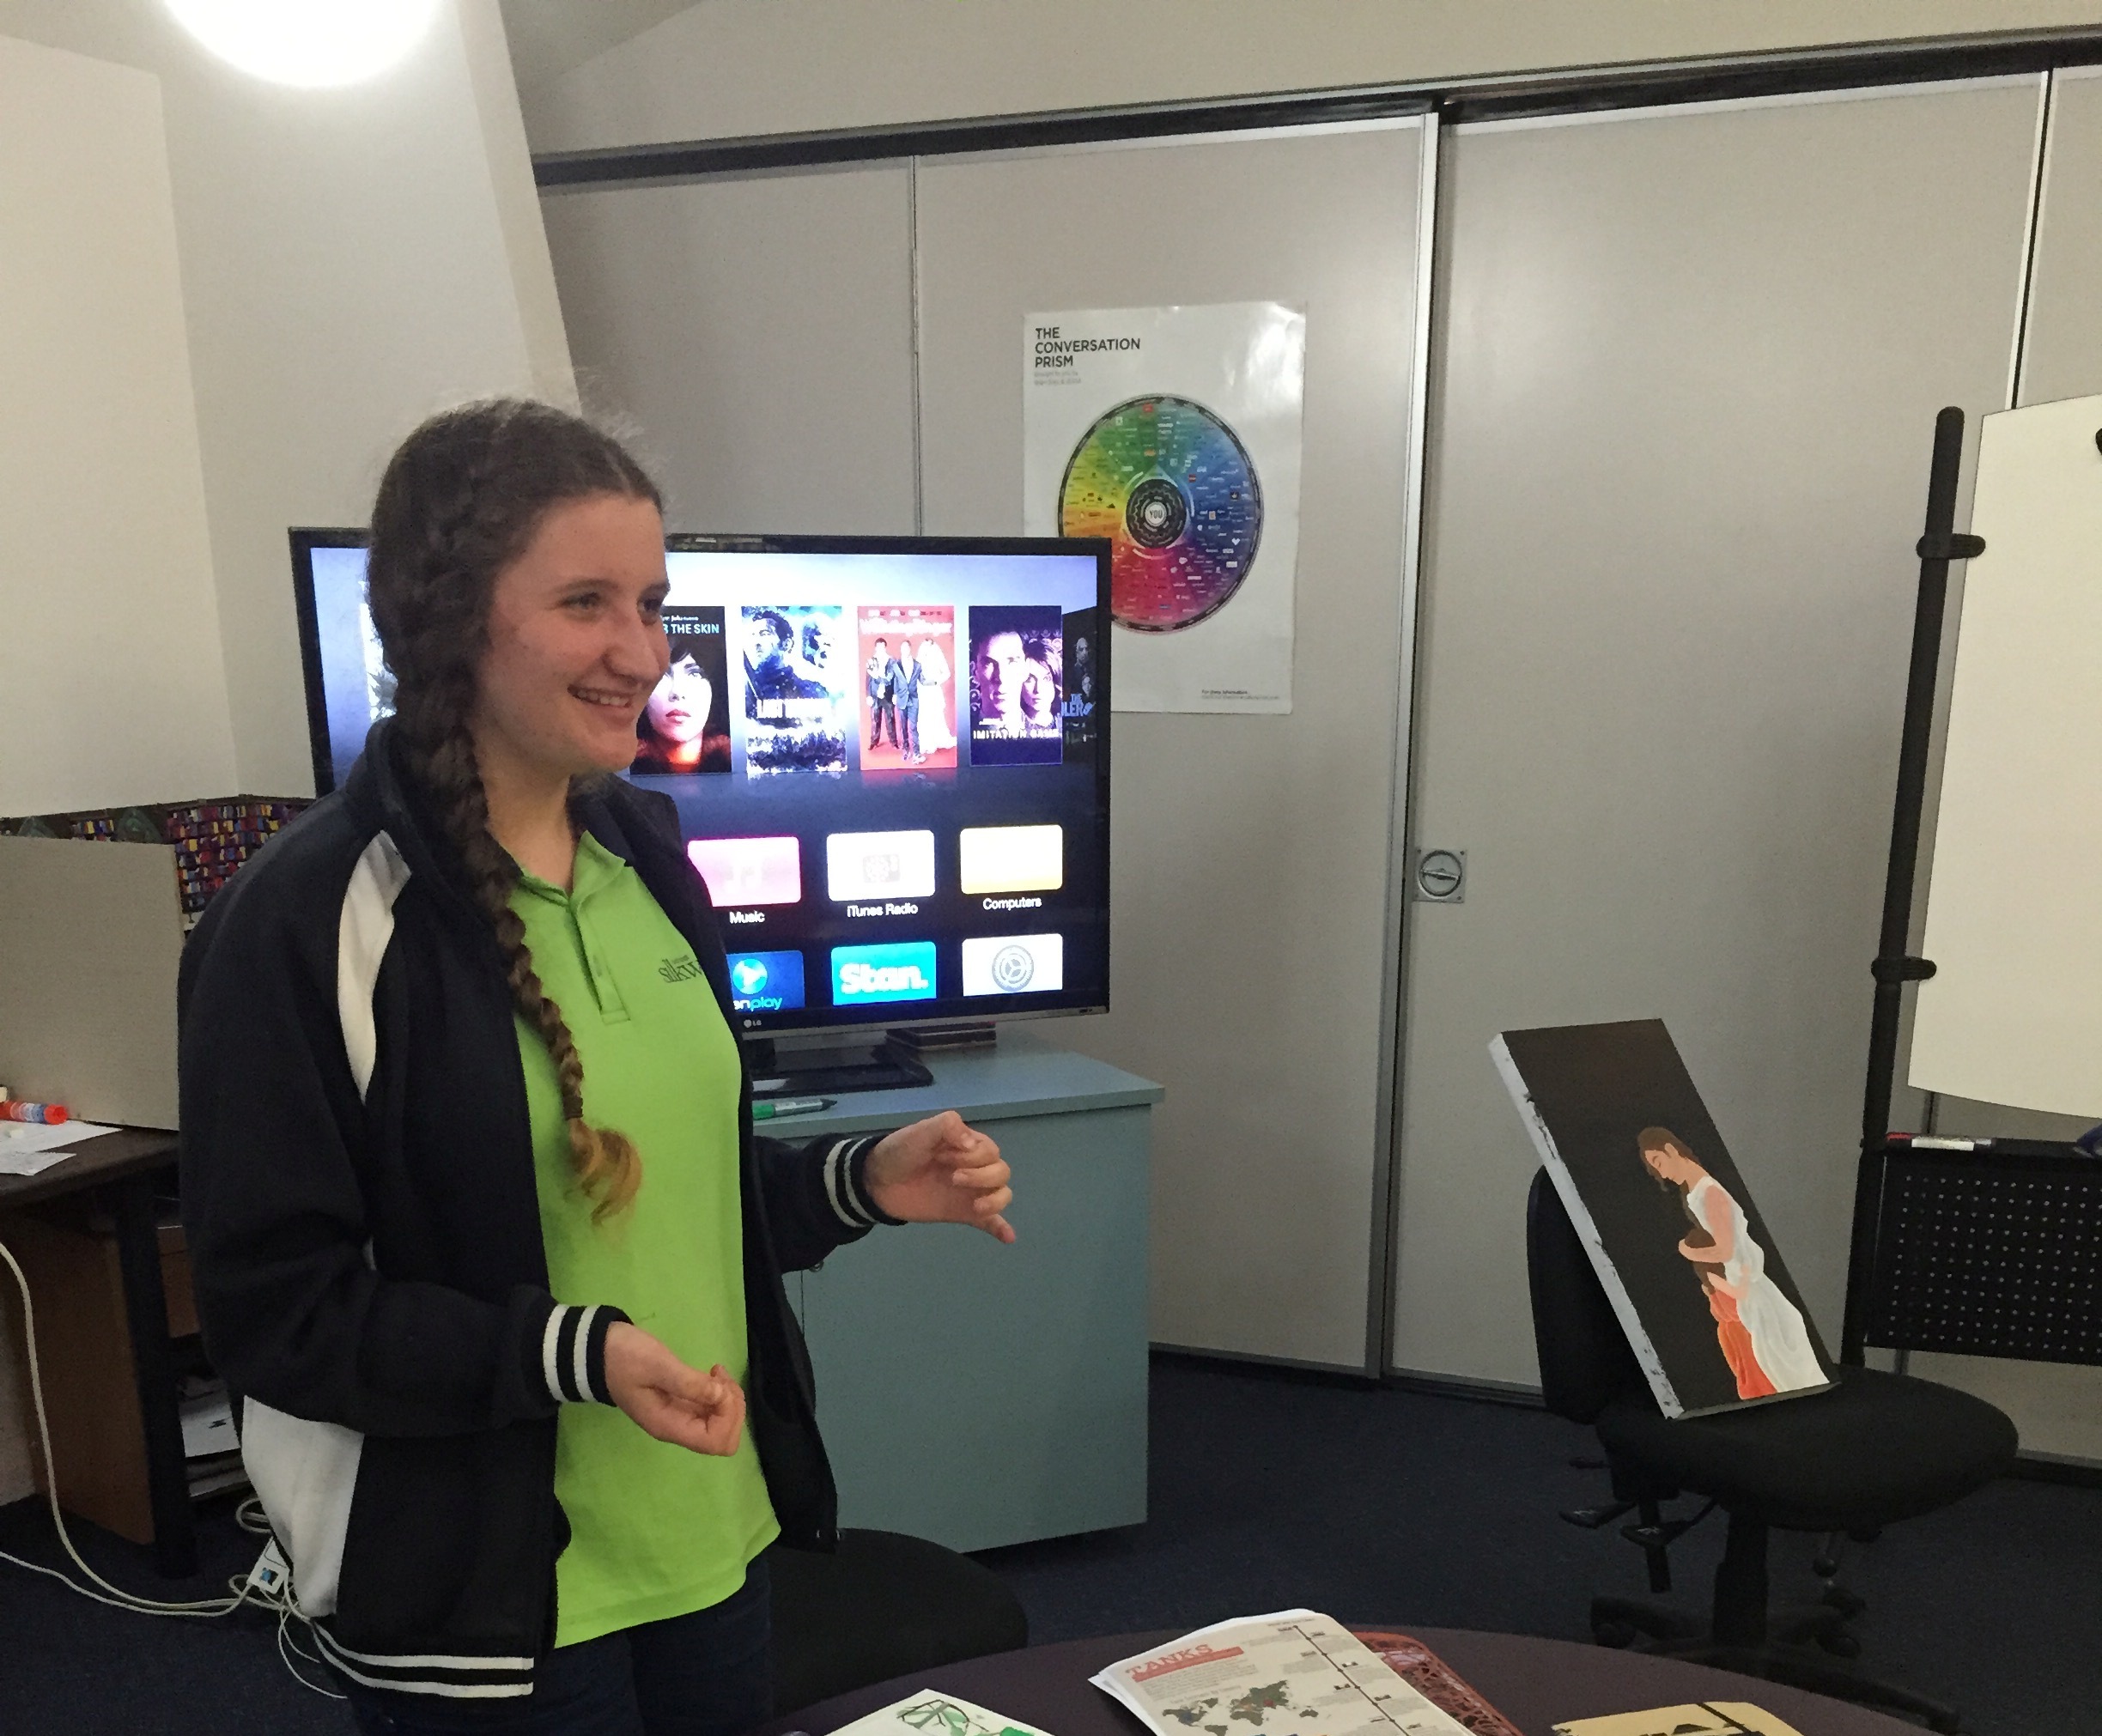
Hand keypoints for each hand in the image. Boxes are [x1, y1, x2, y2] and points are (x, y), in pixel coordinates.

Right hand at [603, 1322, 745, 1455]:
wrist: (599, 1351)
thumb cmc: (624, 1358)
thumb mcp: (657, 1366)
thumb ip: (688, 1383)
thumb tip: (720, 1396)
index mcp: (669, 1426)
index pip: (715, 1443)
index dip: (727, 1417)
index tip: (718, 1387)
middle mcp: (677, 1427)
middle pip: (722, 1437)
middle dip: (732, 1409)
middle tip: (720, 1378)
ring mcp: (680, 1416)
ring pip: (721, 1422)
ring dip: (729, 1398)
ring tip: (717, 1372)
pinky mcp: (682, 1402)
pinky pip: (712, 1408)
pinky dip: (721, 1393)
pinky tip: (713, 1373)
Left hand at [864, 1111, 1014, 1242]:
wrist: (877, 1182)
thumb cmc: (900, 1152)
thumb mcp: (921, 1131)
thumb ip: (947, 1127)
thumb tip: (972, 1145)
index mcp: (967, 1145)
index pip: (989, 1150)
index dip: (973, 1155)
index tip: (945, 1157)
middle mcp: (974, 1167)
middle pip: (1001, 1171)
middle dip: (982, 1175)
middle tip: (953, 1179)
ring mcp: (971, 1192)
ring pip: (1002, 1193)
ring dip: (996, 1200)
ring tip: (976, 1207)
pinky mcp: (964, 1213)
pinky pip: (990, 1222)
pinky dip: (1001, 1228)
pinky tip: (1008, 1237)